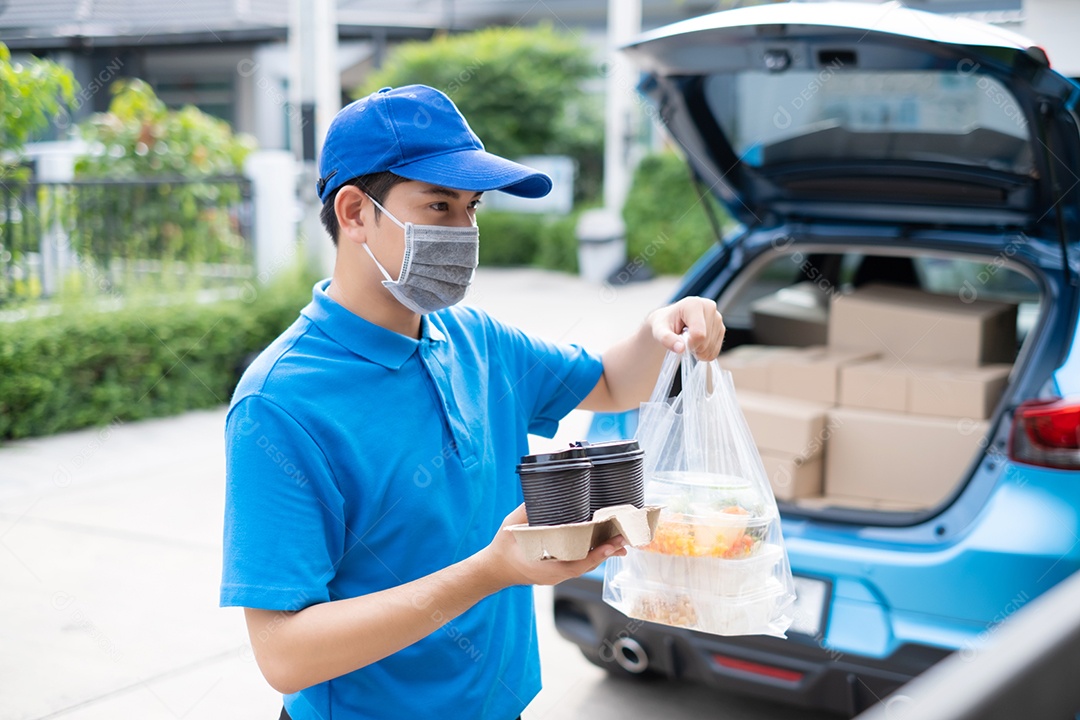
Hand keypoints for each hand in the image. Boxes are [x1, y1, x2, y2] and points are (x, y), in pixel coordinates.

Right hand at [481, 504, 627, 587]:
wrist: (495, 569)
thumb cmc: (503, 548)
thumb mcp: (511, 526)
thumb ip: (526, 510)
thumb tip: (541, 491)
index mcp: (546, 567)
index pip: (576, 563)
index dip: (596, 555)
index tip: (610, 545)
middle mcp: (556, 574)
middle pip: (587, 564)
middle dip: (606, 552)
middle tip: (624, 540)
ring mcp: (558, 574)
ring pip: (586, 565)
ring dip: (603, 554)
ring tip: (622, 543)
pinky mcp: (558, 570)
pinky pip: (580, 564)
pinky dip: (593, 555)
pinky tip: (605, 547)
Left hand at [647, 297, 724, 360]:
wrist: (670, 322)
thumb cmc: (664, 324)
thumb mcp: (658, 330)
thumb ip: (666, 339)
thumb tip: (680, 348)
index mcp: (694, 304)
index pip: (699, 334)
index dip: (689, 344)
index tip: (680, 342)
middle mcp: (710, 307)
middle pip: (706, 341)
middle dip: (693, 348)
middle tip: (683, 341)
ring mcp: (718, 318)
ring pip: (711, 348)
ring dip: (698, 352)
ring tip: (689, 341)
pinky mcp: (721, 328)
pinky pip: (715, 351)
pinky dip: (704, 354)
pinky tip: (697, 345)